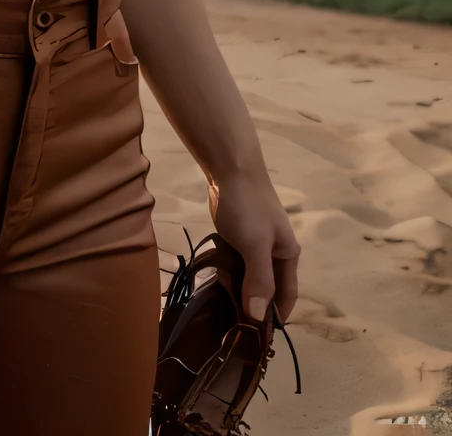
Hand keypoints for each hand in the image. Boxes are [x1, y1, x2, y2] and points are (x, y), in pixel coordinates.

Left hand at [208, 167, 299, 323]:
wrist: (230, 166)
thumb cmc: (248, 207)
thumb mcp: (255, 246)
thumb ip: (259, 280)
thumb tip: (259, 316)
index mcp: (287, 255)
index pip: (287, 295)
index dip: (276, 316)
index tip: (260, 338)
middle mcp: (274, 250)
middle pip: (267, 286)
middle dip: (256, 306)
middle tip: (236, 328)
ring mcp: (255, 240)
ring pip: (249, 273)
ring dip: (240, 290)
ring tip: (225, 311)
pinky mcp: (237, 231)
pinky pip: (235, 259)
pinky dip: (229, 272)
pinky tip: (217, 283)